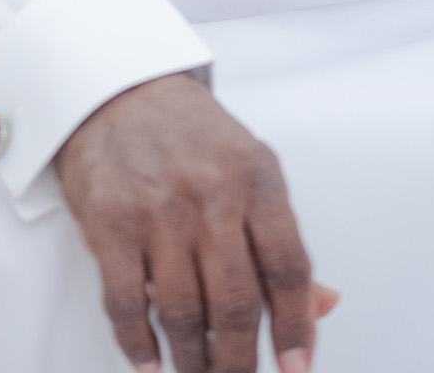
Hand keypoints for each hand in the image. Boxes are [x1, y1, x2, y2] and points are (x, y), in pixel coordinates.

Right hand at [54, 72, 336, 372]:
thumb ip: (279, 240)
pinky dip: (139, 345)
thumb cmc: (191, 136)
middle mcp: (212, 192)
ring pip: (184, 312)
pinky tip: (150, 361)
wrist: (119, 90)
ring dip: (192, 361)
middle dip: (240, 361)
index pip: (288, 266)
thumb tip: (323, 307)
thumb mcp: (249, 169)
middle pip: (236, 301)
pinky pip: (128, 303)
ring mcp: (159, 208)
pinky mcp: (110, 221)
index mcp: (257, 177)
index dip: (296, 327)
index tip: (296, 367)